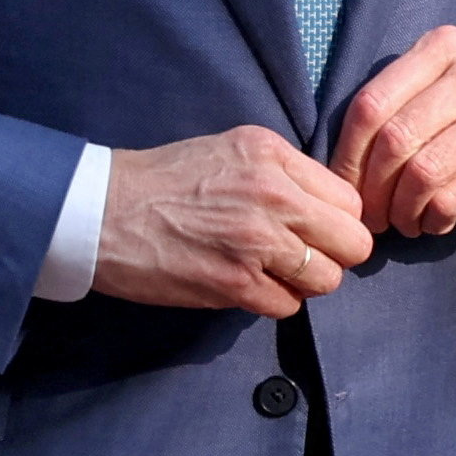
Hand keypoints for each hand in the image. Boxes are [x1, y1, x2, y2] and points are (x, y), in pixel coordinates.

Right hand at [92, 127, 374, 317]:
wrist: (103, 211)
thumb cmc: (162, 179)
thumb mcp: (230, 149)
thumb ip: (282, 172)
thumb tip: (324, 208)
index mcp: (273, 156)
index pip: (348, 201)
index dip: (335, 221)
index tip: (315, 229)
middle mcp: (273, 195)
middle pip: (352, 243)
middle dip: (333, 255)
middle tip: (302, 256)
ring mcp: (256, 242)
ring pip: (327, 280)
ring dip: (303, 283)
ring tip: (272, 273)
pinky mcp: (234, 284)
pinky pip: (288, 306)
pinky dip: (273, 301)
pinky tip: (246, 285)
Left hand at [329, 30, 455, 236]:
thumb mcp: (445, 79)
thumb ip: (399, 102)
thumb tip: (336, 167)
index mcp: (442, 47)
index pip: (372, 104)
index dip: (347, 155)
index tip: (341, 188)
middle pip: (395, 139)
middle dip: (372, 189)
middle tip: (370, 216)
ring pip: (425, 170)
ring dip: (402, 209)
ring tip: (401, 223)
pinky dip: (434, 218)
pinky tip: (433, 222)